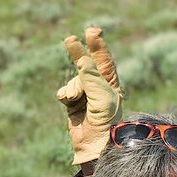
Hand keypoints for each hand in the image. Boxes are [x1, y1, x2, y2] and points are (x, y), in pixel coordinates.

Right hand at [57, 27, 123, 164]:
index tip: (92, 31)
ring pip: (73, 80)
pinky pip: (65, 92)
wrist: (95, 145)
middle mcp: (98, 88)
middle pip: (87, 65)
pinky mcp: (72, 105)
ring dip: (73, 87)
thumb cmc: (106, 121)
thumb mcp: (102, 97)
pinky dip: (65, 95)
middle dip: (79, 53)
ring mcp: (85, 96)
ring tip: (75, 99)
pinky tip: (68, 102)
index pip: (104, 61)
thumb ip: (92, 77)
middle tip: (70, 39)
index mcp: (111, 85)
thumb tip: (83, 61)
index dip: (98, 46)